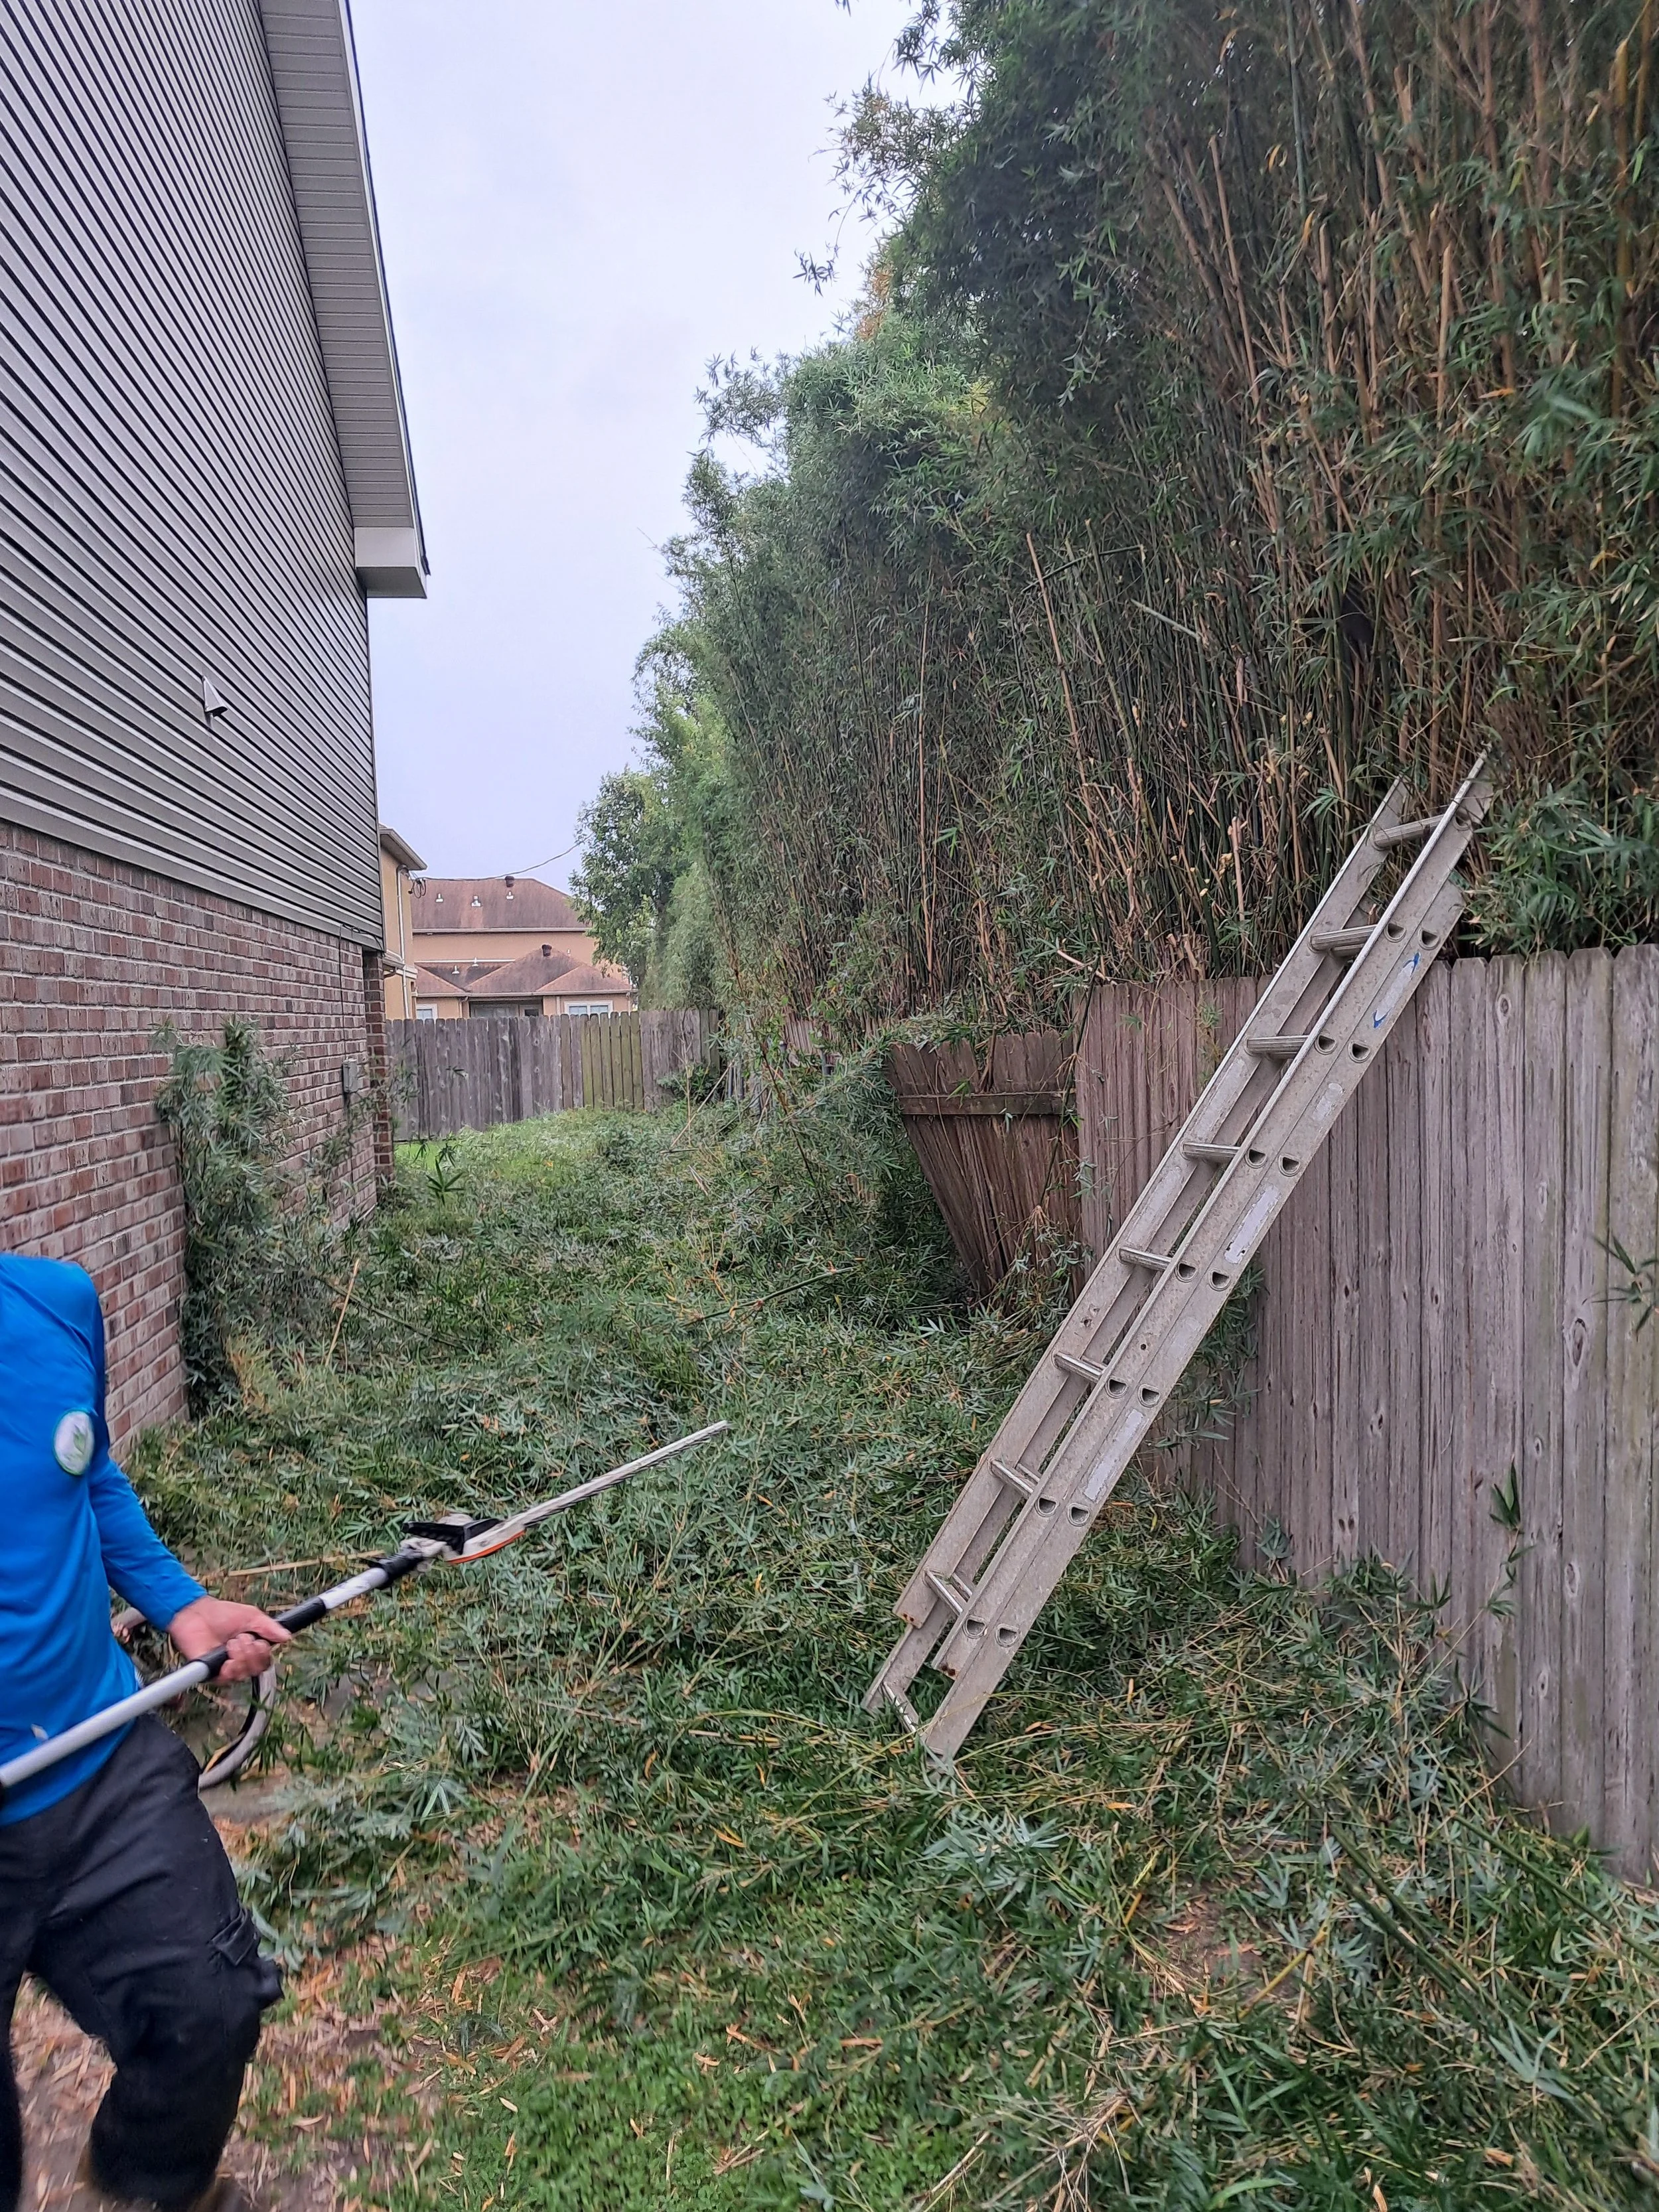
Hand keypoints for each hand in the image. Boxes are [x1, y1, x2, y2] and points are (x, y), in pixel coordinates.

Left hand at [168, 1595, 291, 1683]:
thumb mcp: (250, 1616)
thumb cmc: (222, 1613)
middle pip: (256, 1670)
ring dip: (240, 1658)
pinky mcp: (211, 1672)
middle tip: (241, 1638)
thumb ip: (268, 1627)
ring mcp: (225, 1667)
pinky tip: (227, 1660)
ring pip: (243, 1675)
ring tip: (230, 1643)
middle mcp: (240, 1661)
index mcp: (251, 1649)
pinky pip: (226, 1679)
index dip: (263, 1654)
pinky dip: (229, 1670)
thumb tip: (287, 1637)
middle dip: (252, 1654)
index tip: (257, 1640)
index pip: (265, 1662)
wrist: (197, 1614)